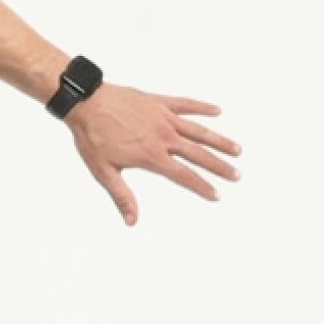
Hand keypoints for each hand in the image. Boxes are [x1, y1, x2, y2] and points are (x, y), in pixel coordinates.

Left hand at [64, 84, 240, 224]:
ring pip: (198, 130)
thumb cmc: (92, 138)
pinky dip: (202, 108)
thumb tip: (131, 220)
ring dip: (219, 140)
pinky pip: (186, 104)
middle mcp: (163, 136)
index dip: (201, 186)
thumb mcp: (103, 172)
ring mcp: (163, 117)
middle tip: (236, 175)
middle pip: (198, 154)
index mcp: (151, 156)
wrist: (86, 104)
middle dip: (218, 166)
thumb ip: (121, 196)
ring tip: (237, 150)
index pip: (183, 175)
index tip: (216, 195)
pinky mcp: (159, 102)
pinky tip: (217, 112)